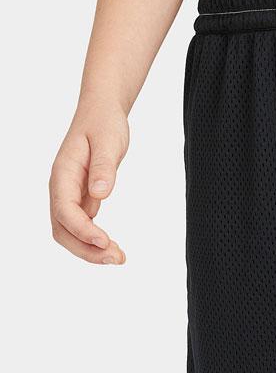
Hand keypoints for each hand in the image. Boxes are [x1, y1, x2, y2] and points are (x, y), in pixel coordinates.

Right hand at [49, 100, 127, 263]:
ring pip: (70, 233)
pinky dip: (95, 241)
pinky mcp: (81, 200)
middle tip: (116, 258)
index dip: (83, 230)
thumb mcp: (108, 142)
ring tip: (118, 258)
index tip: (105, 241)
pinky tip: (112, 247)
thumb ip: (103, 167)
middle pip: (62, 229)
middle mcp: (61, 188)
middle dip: (86, 249)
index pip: (65, 210)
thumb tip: (99, 193)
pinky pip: (82, 227)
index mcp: (63, 174)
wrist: (101, 114)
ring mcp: (70, 196)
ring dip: (90, 250)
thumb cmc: (103, 124)